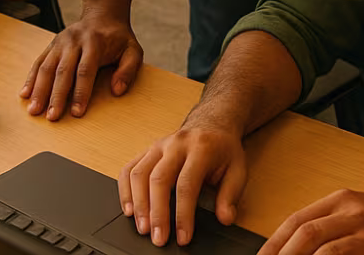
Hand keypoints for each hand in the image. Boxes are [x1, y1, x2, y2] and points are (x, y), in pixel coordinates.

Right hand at [20, 0, 142, 119]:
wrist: (103, 15)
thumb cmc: (118, 38)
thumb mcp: (133, 50)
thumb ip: (128, 70)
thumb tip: (117, 90)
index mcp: (94, 42)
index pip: (85, 70)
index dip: (81, 93)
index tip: (77, 112)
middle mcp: (74, 40)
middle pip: (63, 71)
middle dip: (56, 96)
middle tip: (51, 117)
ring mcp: (60, 42)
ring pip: (47, 67)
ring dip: (39, 90)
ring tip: (34, 111)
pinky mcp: (52, 45)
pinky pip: (39, 62)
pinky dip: (31, 79)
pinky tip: (25, 94)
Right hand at [118, 117, 247, 246]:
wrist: (212, 124)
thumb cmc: (223, 149)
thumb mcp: (237, 169)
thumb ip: (230, 195)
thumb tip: (225, 218)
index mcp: (201, 148)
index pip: (187, 184)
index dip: (183, 214)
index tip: (183, 237)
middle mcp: (176, 144)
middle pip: (159, 180)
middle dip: (157, 213)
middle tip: (158, 238)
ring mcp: (159, 146)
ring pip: (139, 174)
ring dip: (139, 204)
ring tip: (142, 229)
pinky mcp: (148, 150)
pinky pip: (129, 169)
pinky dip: (125, 190)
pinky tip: (129, 210)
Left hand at [258, 191, 363, 254]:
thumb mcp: (363, 223)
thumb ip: (334, 232)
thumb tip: (303, 250)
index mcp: (341, 200)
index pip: (295, 219)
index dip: (274, 242)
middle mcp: (347, 206)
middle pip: (299, 228)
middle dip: (277, 252)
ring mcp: (360, 221)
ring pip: (312, 238)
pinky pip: (335, 252)